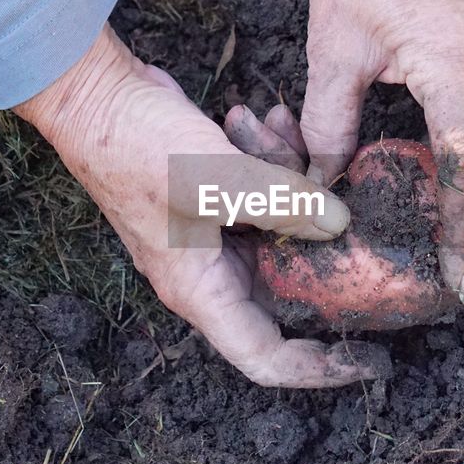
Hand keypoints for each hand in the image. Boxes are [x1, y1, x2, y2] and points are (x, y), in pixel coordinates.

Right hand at [14, 25, 382, 387]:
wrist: (93, 95)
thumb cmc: (135, 146)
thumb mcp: (215, 176)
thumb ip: (281, 203)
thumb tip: (338, 224)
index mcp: (201, 290)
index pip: (266, 356)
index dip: (319, 368)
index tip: (369, 359)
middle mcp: (209, 272)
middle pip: (288, 289)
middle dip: (325, 251)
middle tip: (362, 220)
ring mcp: (214, 234)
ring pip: (284, 231)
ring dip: (295, 181)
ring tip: (284, 131)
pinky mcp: (220, 197)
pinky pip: (267, 193)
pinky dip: (277, 159)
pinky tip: (273, 117)